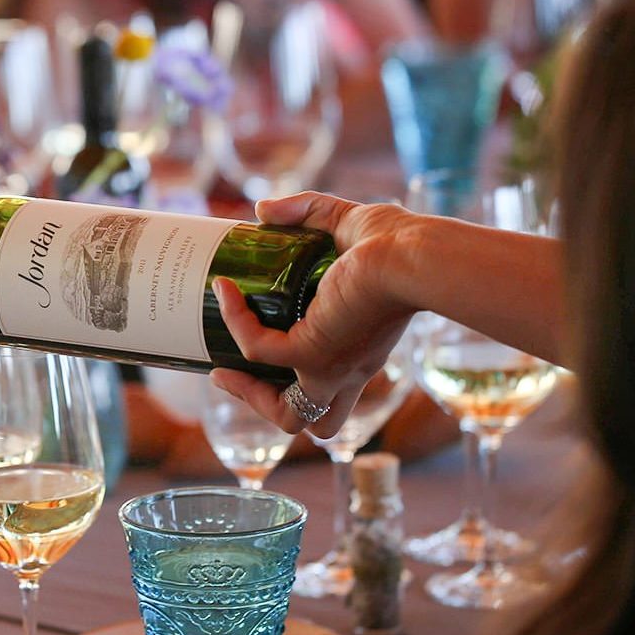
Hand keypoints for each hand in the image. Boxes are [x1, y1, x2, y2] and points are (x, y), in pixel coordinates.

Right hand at [210, 191, 418, 436]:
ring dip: (248, 395)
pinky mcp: (312, 352)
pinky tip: (227, 291)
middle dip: (272, 408)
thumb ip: (306, 213)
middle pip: (317, 423)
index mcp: (361, 350)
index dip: (299, 382)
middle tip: (236, 373)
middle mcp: (349, 369)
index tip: (266, 352)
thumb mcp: (347, 224)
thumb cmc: (398, 243)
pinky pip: (257, 349)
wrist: (412, 255)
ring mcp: (330, 367)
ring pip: (289, 417)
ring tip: (222, 368)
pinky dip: (235, 322)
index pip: (334, 390)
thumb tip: (262, 211)